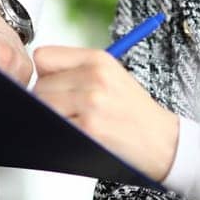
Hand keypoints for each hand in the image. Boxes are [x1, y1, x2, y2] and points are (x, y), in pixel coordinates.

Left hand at [31, 46, 179, 180]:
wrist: (164, 142)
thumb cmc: (135, 112)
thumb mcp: (112, 76)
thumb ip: (76, 71)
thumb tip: (35, 80)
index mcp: (98, 59)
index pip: (43, 56)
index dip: (44, 74)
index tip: (54, 87)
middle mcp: (94, 77)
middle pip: (39, 86)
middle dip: (46, 102)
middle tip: (66, 113)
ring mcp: (91, 103)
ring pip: (43, 107)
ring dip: (50, 120)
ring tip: (73, 125)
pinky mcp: (88, 129)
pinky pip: (53, 129)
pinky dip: (58, 135)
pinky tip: (76, 137)